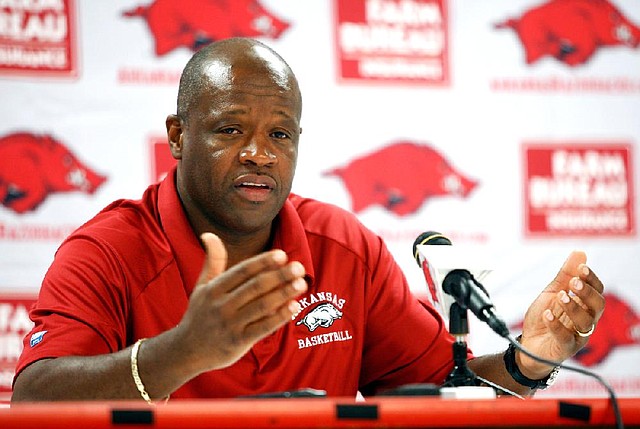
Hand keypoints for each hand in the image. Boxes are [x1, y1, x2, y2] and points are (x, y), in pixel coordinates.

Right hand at [174, 233, 306, 373]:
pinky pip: (262, 328)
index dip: (263, 262)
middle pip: (255, 287)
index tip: (282, 255)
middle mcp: (221, 305)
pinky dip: (279, 317)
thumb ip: (212, 261)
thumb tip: (208, 233)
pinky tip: (294, 307)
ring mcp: (230, 325)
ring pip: (261, 306)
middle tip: (299, 267)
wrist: (187, 351)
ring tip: (301, 284)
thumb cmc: (200, 314)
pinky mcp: (238, 342)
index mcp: (214, 289)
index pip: (242, 271)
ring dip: (283, 294)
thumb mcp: (202, 286)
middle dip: (279, 276)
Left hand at [518, 251, 604, 378]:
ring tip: (560, 297)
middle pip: (598, 306)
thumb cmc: (544, 318)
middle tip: (573, 283)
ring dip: (573, 307)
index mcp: (584, 306)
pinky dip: (556, 325)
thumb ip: (565, 275)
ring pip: (585, 322)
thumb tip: (579, 253)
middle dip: (587, 292)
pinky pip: (565, 338)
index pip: (597, 291)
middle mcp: (585, 320)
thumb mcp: (552, 292)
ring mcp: (577, 336)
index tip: (581, 268)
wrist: (529, 343)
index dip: (592, 279)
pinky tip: (547, 314)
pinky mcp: (565, 348)